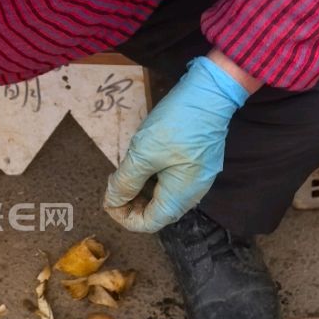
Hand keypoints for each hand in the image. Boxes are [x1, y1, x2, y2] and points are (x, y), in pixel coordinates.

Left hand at [104, 53, 251, 232]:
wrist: (210, 94)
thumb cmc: (177, 124)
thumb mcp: (143, 153)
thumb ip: (125, 182)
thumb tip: (112, 201)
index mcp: (180, 197)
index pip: (147, 224)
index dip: (123, 216)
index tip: (108, 198)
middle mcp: (192, 195)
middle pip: (156, 212)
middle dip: (131, 202)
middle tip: (115, 181)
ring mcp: (198, 180)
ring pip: (163, 196)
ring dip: (142, 189)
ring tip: (127, 170)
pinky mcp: (199, 165)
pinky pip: (173, 182)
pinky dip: (154, 178)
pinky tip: (145, 160)